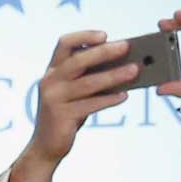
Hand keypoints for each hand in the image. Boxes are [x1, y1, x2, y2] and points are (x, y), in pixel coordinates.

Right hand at [10, 31, 136, 181]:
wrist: (46, 146)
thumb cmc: (67, 113)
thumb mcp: (74, 90)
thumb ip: (90, 75)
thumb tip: (124, 61)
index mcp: (52, 70)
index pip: (64, 43)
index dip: (84, 36)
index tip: (105, 35)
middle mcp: (50, 82)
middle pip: (78, 60)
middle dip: (104, 52)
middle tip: (127, 47)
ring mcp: (54, 99)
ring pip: (87, 83)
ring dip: (113, 75)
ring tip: (134, 70)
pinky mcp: (61, 117)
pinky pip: (90, 105)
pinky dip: (109, 99)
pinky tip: (124, 95)